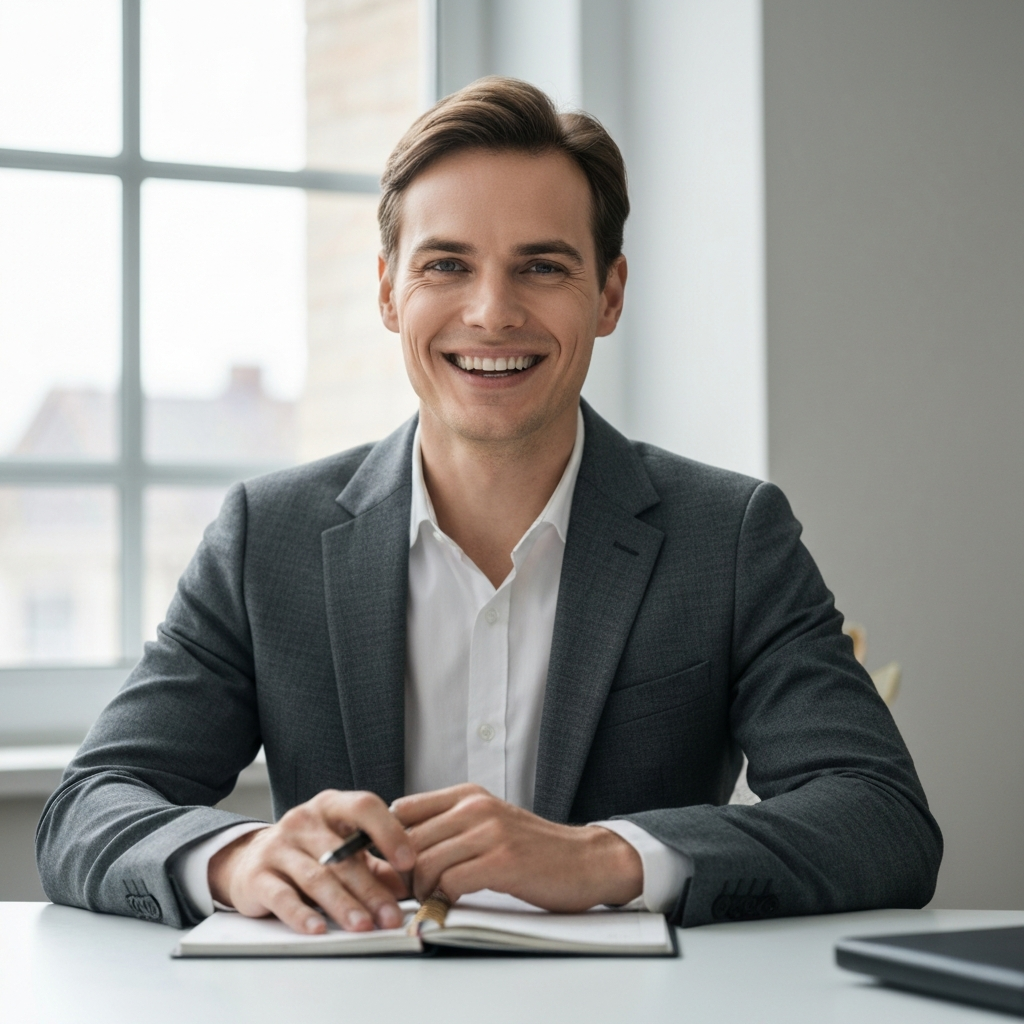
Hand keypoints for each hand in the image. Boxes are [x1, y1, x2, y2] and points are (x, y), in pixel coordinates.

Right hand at [208, 789, 414, 933]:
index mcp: (331, 806)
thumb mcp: (343, 849)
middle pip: (342, 855)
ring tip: (363, 926)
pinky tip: (318, 929)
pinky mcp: (257, 876)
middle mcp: (304, 820)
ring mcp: (278, 846)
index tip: (409, 861)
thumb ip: (377, 866)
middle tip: (390, 916)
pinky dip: (301, 914)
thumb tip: (409, 886)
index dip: (389, 832)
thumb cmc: (308, 852)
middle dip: (370, 889)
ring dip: (343, 904)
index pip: (364, 807)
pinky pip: (282, 896)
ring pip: (317, 877)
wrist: (249, 860)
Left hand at [391, 784, 642, 910]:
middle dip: (400, 874)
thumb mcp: (489, 822)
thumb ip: (451, 825)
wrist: (586, 859)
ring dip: (420, 890)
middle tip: (409, 893)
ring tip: (431, 899)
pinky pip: (450, 882)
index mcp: (468, 794)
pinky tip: (453, 903)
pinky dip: (443, 899)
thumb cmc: (534, 849)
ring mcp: (490, 832)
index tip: (394, 867)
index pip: (402, 810)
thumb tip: (399, 848)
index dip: (389, 843)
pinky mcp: (503, 861)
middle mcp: (475, 806)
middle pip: (408, 841)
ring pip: (424, 862)